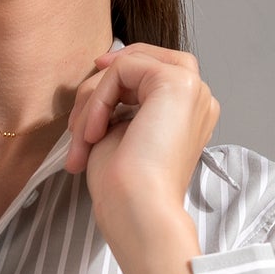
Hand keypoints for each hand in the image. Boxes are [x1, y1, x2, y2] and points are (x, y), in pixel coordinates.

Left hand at [61, 43, 219, 251]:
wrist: (138, 211)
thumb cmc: (125, 189)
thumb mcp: (118, 132)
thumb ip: (117, 101)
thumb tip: (99, 71)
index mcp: (188, 113)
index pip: (147, 75)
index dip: (110, 85)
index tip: (82, 115)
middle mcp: (197, 97)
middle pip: (139, 62)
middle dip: (98, 90)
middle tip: (77, 131)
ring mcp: (192, 87)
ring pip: (128, 63)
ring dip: (93, 98)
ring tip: (81, 139)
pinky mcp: (178, 82)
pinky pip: (124, 68)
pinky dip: (98, 98)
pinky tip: (93, 133)